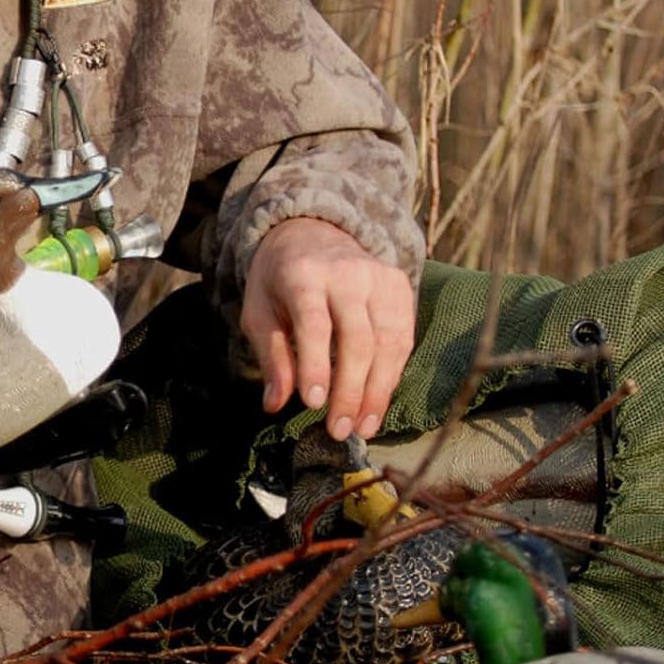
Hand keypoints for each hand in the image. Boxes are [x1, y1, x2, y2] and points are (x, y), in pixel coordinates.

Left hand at [240, 217, 414, 439]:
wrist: (312, 232)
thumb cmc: (279, 281)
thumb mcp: (260, 313)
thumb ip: (271, 357)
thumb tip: (274, 404)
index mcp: (304, 274)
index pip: (315, 324)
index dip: (315, 366)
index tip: (314, 404)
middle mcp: (348, 272)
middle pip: (358, 338)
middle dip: (350, 390)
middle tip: (339, 430)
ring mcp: (380, 277)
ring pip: (388, 341)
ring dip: (377, 391)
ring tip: (363, 427)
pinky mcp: (400, 286)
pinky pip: (403, 337)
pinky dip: (392, 374)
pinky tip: (377, 401)